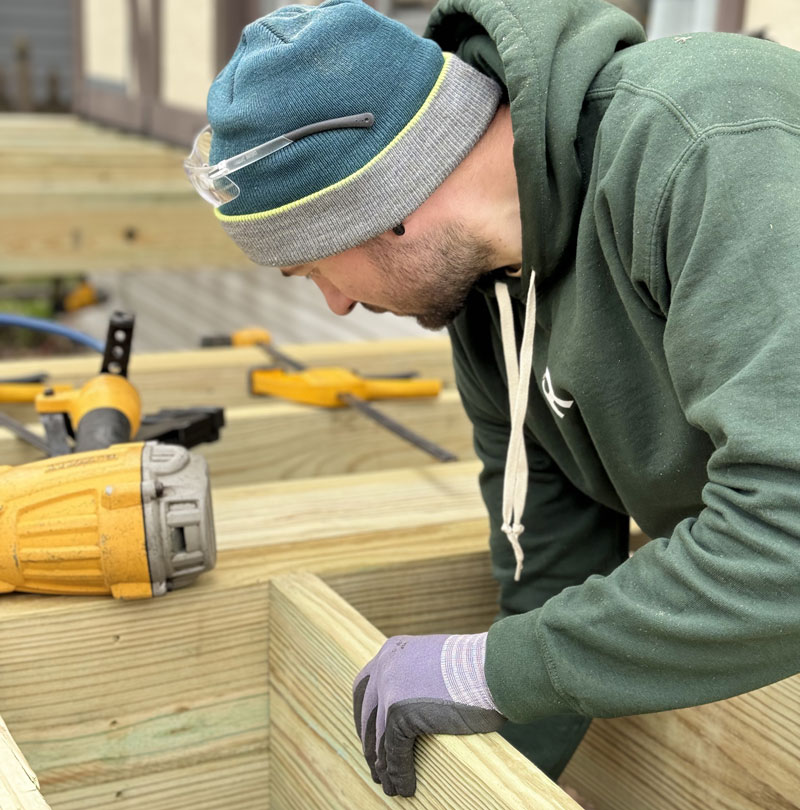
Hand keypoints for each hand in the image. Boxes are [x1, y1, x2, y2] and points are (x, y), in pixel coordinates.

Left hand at [352, 632, 505, 796]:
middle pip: (366, 714)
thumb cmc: (479, 668)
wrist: (496, 667)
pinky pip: (394, 751)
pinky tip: (406, 787)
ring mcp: (390, 687)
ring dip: (384, 767)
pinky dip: (399, 773)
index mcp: (394, 649)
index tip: (371, 738)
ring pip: (379, 738)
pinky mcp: (399, 711)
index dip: (365, 717)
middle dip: (371, 745)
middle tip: (378, 768)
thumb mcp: (437, 664)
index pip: (365, 688)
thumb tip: (412, 706)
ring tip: (391, 786)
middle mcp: (385, 665)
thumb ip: (418, 677)